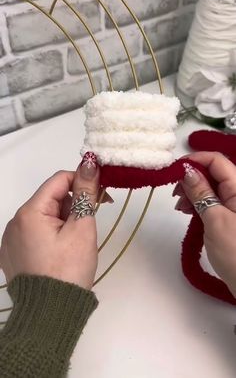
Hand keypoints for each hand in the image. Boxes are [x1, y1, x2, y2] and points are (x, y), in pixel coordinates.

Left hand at [0, 152, 103, 289]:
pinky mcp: (13, 254)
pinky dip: (52, 234)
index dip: (82, 182)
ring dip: (65, 220)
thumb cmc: (69, 270)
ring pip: (45, 216)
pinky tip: (63, 251)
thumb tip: (90, 162)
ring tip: (77, 242)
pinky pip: (35, 233)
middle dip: (74, 205)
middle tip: (92, 222)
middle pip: (51, 199)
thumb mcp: (82, 228)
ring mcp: (11, 240)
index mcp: (29, 212)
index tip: (102, 196)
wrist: (50, 314)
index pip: (59, 180)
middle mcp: (15, 222)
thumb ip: (85, 193)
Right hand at [174, 152, 235, 296]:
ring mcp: (235, 204)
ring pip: (211, 186)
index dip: (195, 160)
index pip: (217, 161)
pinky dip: (199, 203)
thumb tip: (186, 169)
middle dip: (192, 178)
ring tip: (180, 207)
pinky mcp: (231, 215)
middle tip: (175, 192)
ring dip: (193, 191)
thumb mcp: (214, 219)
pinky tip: (188, 211)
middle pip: (213, 172)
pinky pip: (213, 200)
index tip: (174, 170)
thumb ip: (200, 192)